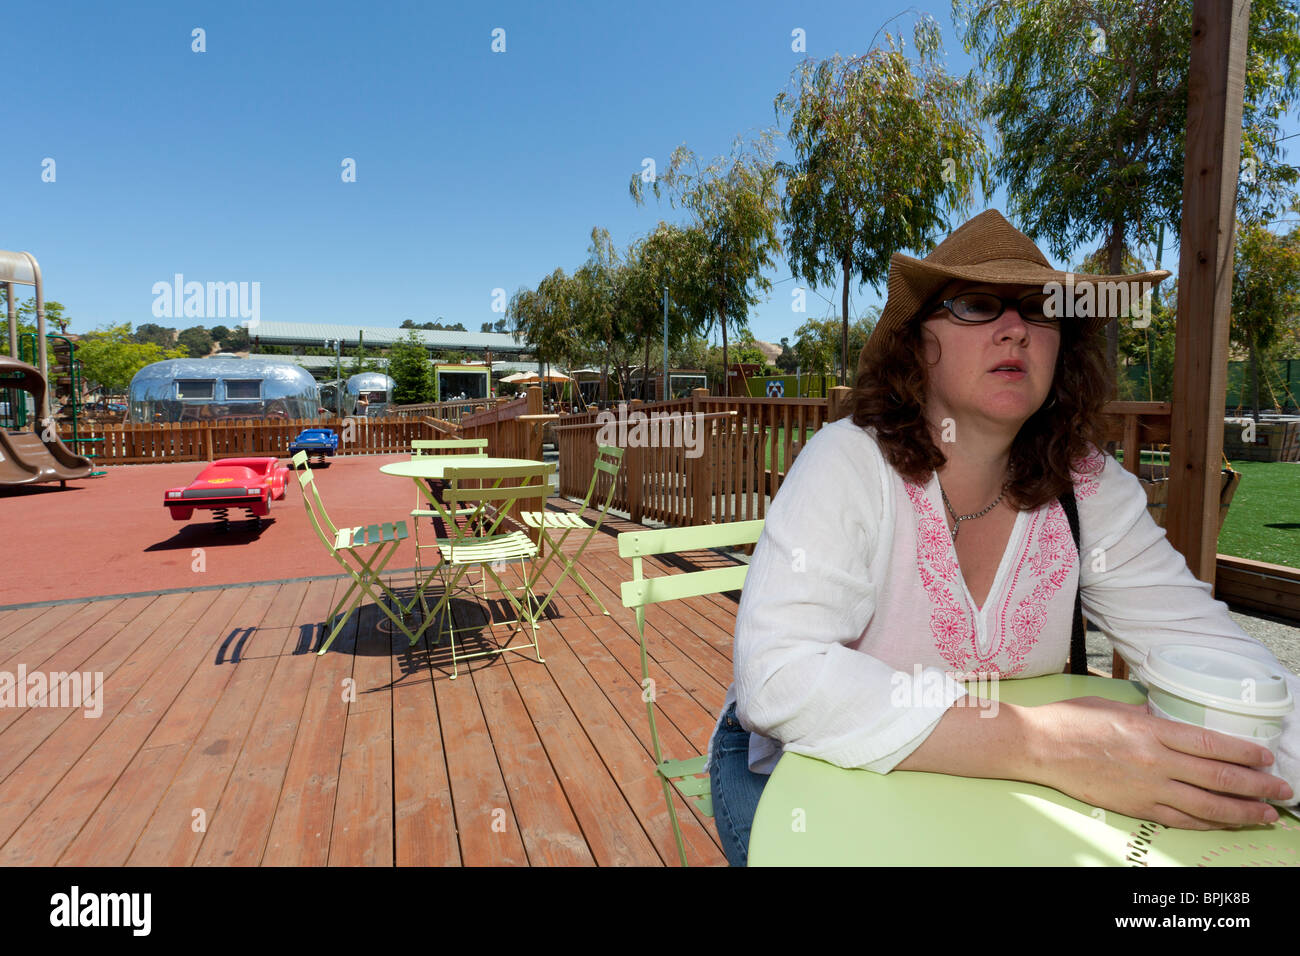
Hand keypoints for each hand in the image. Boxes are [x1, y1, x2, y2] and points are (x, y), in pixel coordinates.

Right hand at [1026, 696, 1293, 829]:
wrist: (1037, 747)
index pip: (1212, 744)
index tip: (1266, 757)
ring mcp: (1146, 787)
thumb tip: (1166, 717)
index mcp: (1151, 730)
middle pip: (1219, 777)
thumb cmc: (1070, 720)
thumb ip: (1145, 714)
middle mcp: (1155, 761)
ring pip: (1206, 805)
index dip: (1245, 753)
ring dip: (1242, 811)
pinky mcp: (1134, 806)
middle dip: (1257, 786)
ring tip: (1265, 815)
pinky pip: (1180, 818)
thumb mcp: (1113, 705)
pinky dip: (1207, 822)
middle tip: (1282, 790)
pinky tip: (1224, 822)